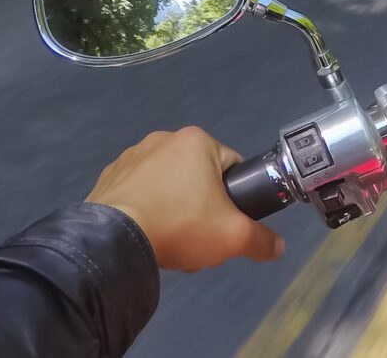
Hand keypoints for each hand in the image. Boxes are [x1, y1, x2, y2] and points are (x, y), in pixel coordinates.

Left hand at [86, 126, 283, 271]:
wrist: (114, 239)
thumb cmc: (181, 225)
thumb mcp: (233, 237)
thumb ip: (261, 240)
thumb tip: (278, 247)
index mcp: (196, 141)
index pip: (233, 166)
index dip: (237, 198)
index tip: (228, 222)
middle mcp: (163, 139)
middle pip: (200, 178)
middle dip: (204, 209)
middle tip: (201, 239)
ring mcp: (131, 156)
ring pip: (169, 186)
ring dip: (176, 211)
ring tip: (172, 243)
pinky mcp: (109, 176)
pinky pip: (140, 192)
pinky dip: (147, 210)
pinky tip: (148, 235)